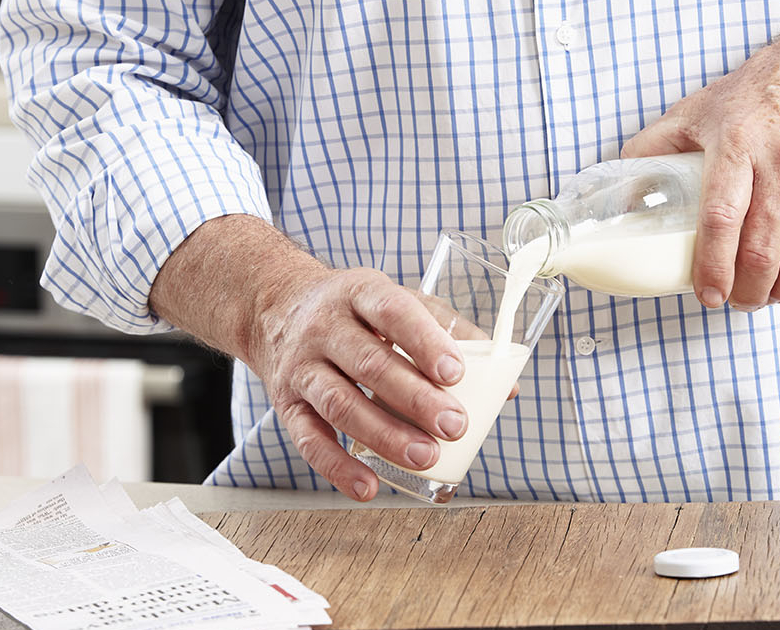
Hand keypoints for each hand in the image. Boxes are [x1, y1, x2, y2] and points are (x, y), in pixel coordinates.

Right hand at [148, 215, 468, 500]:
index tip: (456, 373)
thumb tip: (506, 384)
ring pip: (340, 403)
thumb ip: (451, 333)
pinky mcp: (286, 403)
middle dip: (416, 399)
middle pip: (370, 363)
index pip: (393, 313)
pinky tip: (368, 486)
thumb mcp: (396, 300)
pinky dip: (337, 467)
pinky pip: (308, 439)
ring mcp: (302, 367)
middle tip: (455, 425)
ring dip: (385, 434)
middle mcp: (325, 327)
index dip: (426, 342)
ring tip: (425, 456)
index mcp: (360, 293)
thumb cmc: (355, 310)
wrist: (273, 306)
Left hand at [621, 8, 779, 310]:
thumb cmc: (765, 88)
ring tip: (769, 295)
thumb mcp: (700, 107)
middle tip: (738, 301)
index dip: (712, 266)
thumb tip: (619, 189)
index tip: (708, 294)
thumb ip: (655, 147)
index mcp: (737, 141)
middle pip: (763, 248)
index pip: (720, 218)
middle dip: (748, 290)